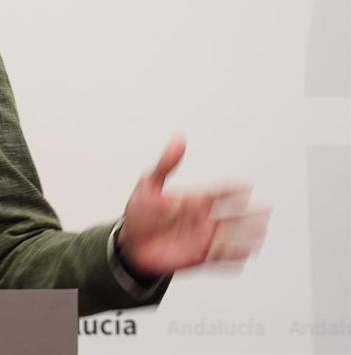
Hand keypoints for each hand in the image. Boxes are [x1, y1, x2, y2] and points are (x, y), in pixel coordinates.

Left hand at [117, 136, 268, 277]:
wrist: (130, 242)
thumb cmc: (140, 212)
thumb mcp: (149, 184)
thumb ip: (166, 163)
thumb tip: (179, 138)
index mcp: (195, 199)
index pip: (220, 192)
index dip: (233, 190)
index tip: (247, 186)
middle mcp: (203, 218)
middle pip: (233, 215)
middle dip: (249, 213)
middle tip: (266, 209)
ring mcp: (203, 238)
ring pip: (231, 236)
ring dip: (246, 234)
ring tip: (261, 232)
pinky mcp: (198, 256)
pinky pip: (220, 258)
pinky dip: (233, 255)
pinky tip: (245, 253)